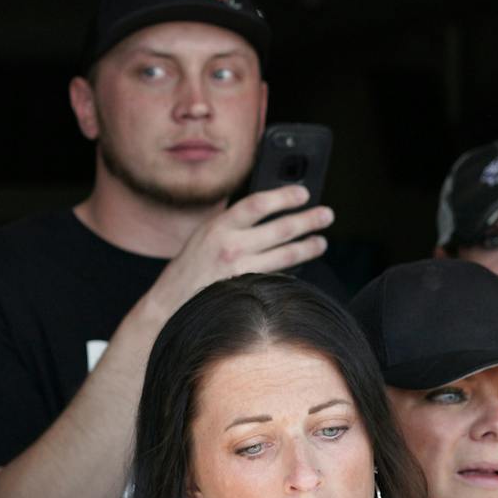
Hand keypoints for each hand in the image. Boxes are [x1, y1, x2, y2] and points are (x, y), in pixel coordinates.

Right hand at [144, 185, 333, 318]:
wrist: (171, 304)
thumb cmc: (192, 268)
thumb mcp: (206, 237)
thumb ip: (234, 225)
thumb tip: (271, 212)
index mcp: (218, 226)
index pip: (257, 204)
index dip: (284, 196)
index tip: (303, 193)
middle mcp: (230, 246)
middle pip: (281, 229)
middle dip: (308, 220)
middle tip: (327, 215)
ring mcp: (241, 271)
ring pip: (287, 255)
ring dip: (309, 247)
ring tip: (321, 242)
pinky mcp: (249, 291)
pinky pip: (279, 276)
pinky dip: (292, 270)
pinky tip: (302, 266)